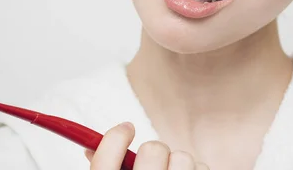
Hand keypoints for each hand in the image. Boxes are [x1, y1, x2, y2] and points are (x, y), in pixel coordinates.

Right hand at [85, 122, 209, 169]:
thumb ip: (106, 165)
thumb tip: (90, 145)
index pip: (104, 161)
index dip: (116, 137)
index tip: (126, 128)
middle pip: (152, 150)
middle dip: (154, 152)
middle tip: (152, 162)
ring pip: (182, 158)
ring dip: (178, 164)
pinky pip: (202, 168)